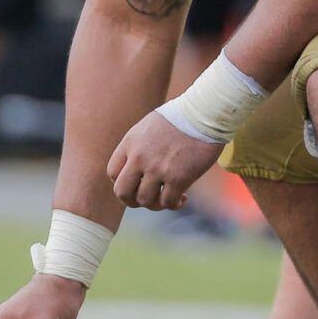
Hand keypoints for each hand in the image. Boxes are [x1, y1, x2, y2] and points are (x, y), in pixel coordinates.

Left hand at [107, 111, 222, 210]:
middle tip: (147, 199)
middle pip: (122, 192)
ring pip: (144, 201)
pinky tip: (183, 198)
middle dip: (132, 200)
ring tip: (167, 198)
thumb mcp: (149, 126)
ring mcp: (157, 169)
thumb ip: (139, 146)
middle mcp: (139, 157)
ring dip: (156, 204)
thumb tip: (137, 167)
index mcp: (131, 142)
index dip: (123, 182)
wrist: (204, 114)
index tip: (137, 183)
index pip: (113, 173)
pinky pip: (168, 202)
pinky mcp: (178, 178)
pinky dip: (174, 204)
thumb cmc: (181, 117)